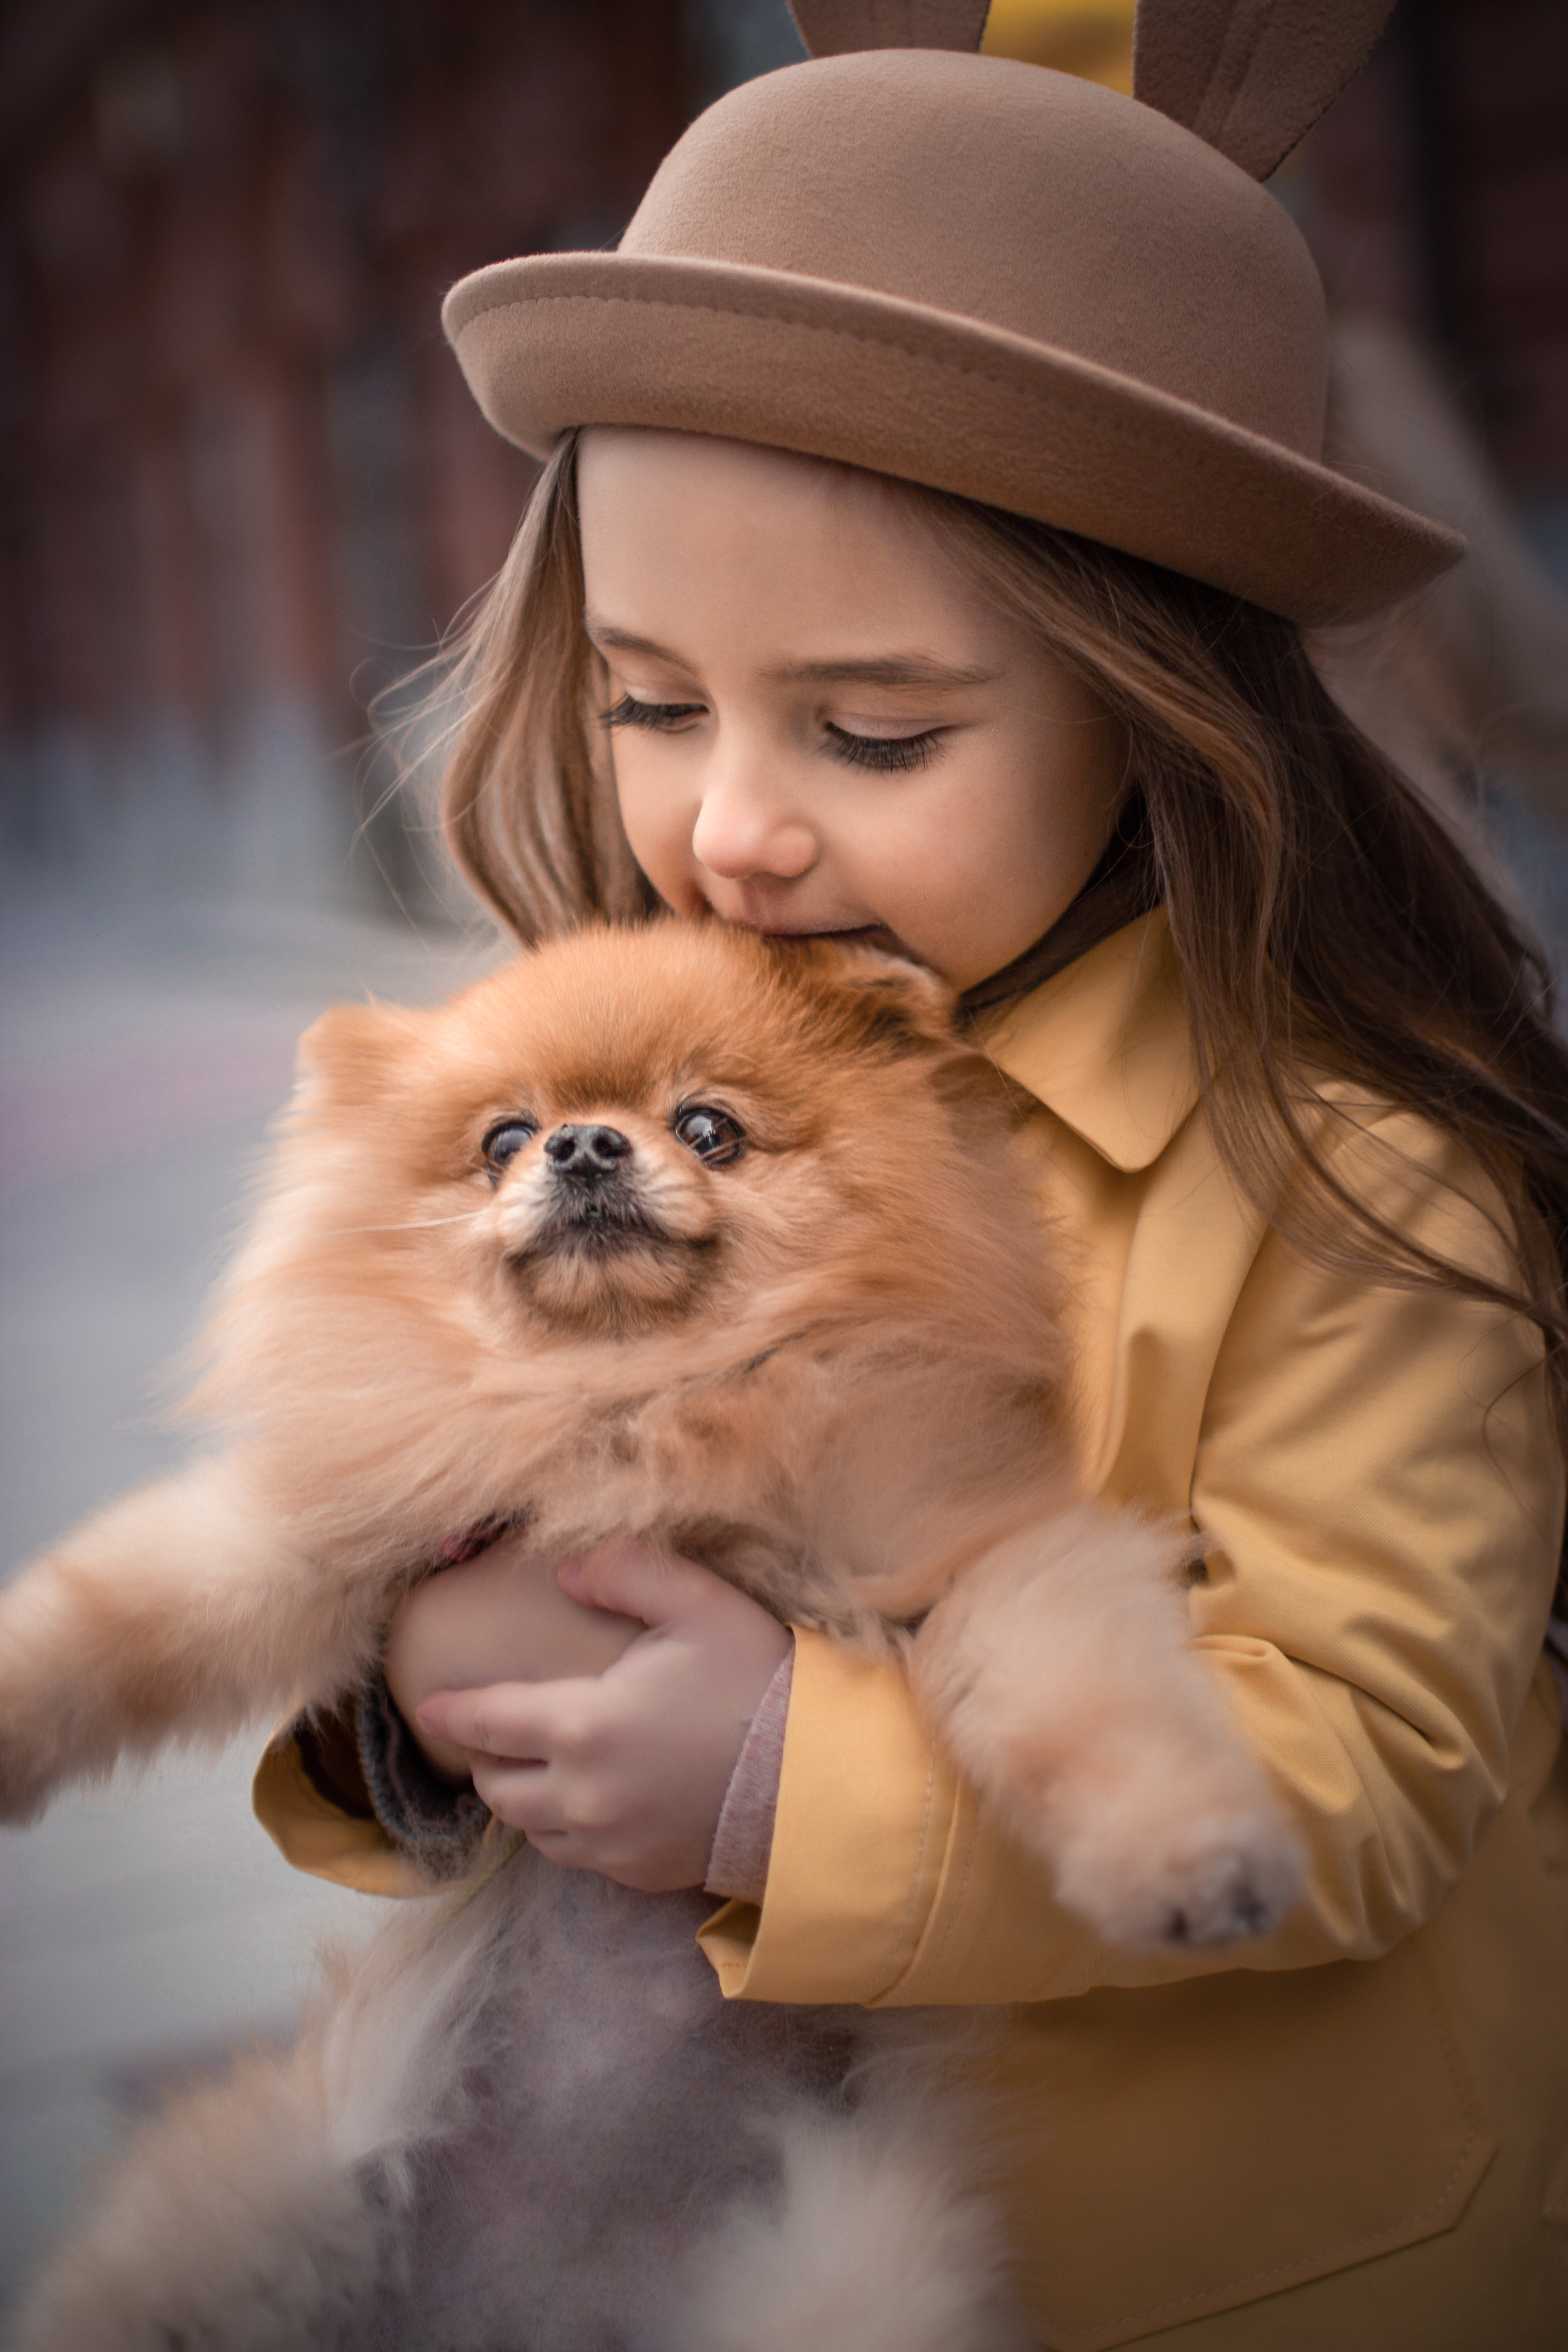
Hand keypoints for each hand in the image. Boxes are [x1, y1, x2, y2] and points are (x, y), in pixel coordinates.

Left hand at [414, 1545, 790, 1891]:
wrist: (818, 1784)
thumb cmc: (756, 1684)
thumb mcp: (698, 1603)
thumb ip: (625, 1571)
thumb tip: (566, 1571)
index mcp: (582, 1726)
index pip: (487, 1723)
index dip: (450, 1713)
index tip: (427, 1706)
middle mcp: (580, 1796)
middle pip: (499, 1788)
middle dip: (488, 1758)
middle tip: (497, 1732)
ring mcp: (608, 1844)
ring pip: (531, 1829)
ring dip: (524, 1798)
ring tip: (537, 1769)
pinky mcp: (638, 1873)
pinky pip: (577, 1856)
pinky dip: (567, 1829)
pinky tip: (591, 1802)